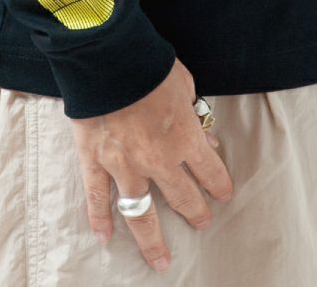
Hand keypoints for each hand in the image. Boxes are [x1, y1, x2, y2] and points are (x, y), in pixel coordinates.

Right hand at [69, 57, 233, 273]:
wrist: (108, 56)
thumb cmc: (148, 64)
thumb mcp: (184, 85)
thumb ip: (194, 114)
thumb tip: (204, 138)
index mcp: (184, 138)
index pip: (209, 171)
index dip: (219, 184)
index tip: (222, 194)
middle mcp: (157, 159)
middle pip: (181, 196)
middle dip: (195, 212)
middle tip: (201, 221)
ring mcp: (124, 164)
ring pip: (141, 212)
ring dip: (152, 240)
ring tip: (160, 260)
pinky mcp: (94, 159)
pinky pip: (97, 196)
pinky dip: (99, 218)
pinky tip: (104, 237)